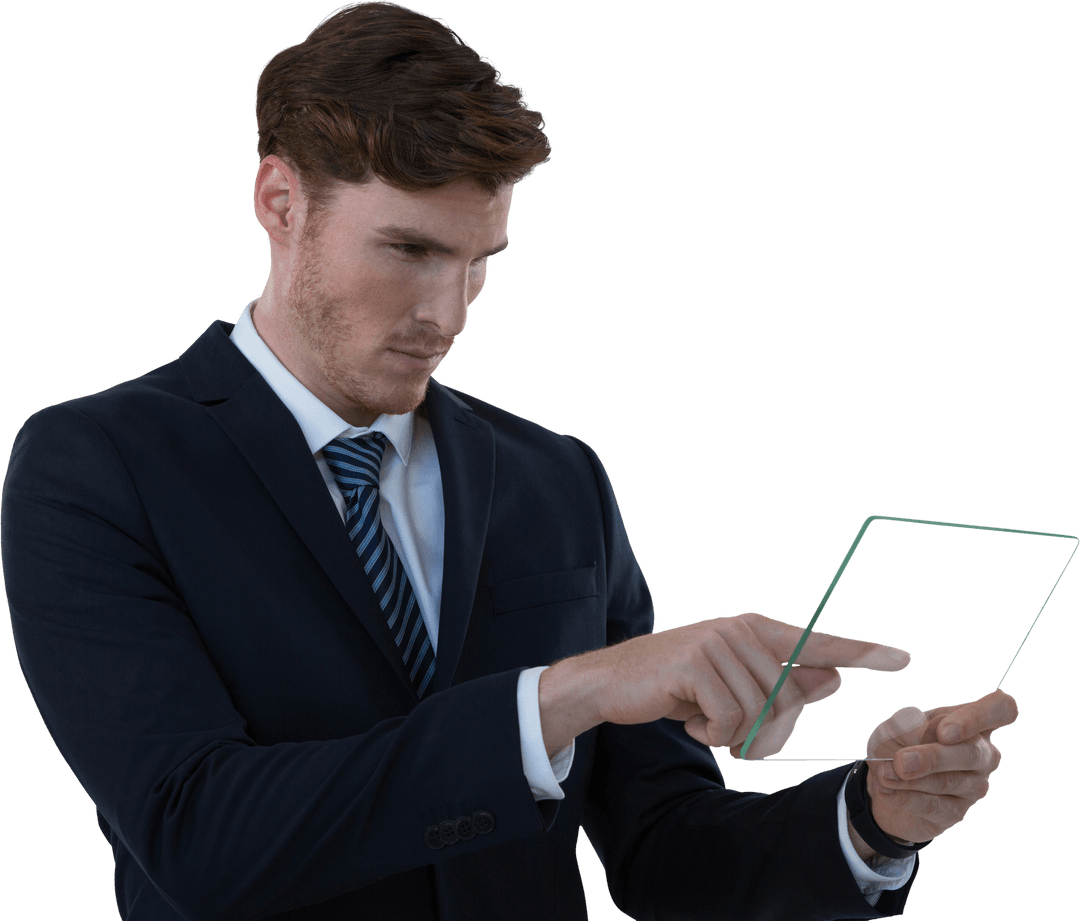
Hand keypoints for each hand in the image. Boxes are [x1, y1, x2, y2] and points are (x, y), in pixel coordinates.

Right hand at [538, 611, 909, 758]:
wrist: (612, 682)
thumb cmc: (675, 684)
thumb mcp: (728, 683)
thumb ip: (778, 680)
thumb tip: (830, 679)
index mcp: (755, 630)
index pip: (818, 641)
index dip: (862, 651)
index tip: (903, 657)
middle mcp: (741, 630)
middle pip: (788, 698)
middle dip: (761, 727)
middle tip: (722, 725)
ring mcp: (718, 644)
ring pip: (758, 714)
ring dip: (730, 732)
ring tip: (699, 716)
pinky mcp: (696, 664)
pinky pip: (728, 721)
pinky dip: (711, 734)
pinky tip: (686, 717)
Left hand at [865, 690, 1018, 844]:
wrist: (885, 783)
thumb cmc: (898, 744)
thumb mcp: (896, 725)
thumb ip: (908, 725)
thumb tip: (922, 738)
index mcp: (972, 722)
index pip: (1001, 708)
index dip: (978, 717)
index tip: (944, 731)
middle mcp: (983, 754)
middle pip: (972, 753)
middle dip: (933, 758)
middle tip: (900, 761)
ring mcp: (974, 785)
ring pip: (947, 781)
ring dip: (909, 778)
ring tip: (882, 772)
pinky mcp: (956, 812)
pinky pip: (933, 804)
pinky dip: (904, 796)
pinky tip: (885, 788)